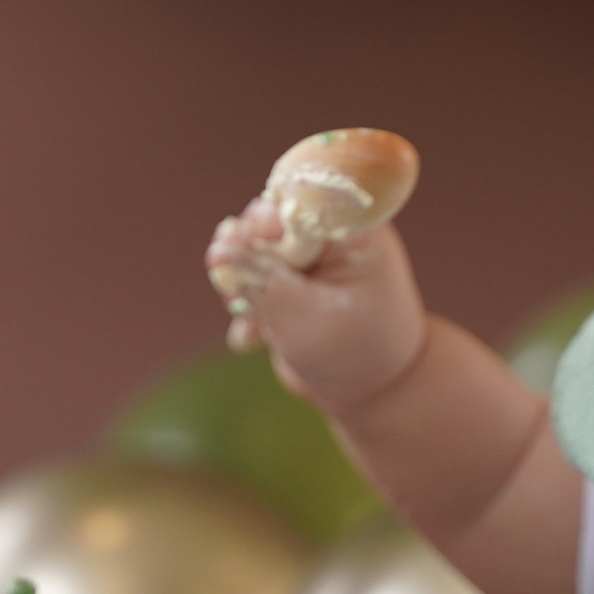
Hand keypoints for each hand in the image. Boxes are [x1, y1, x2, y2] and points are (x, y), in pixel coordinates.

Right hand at [207, 200, 428, 417]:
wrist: (376, 394)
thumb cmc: (356, 355)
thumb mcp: (306, 319)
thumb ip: (263, 282)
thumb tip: (218, 250)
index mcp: (352, 230)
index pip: (299, 199)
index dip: (265, 219)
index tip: (245, 242)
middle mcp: (330, 235)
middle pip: (267, 221)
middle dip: (245, 256)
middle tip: (238, 290)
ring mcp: (310, 259)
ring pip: (253, 251)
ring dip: (241, 284)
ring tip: (248, 317)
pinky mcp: (292, 282)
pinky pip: (253, 278)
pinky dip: (247, 306)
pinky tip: (253, 338)